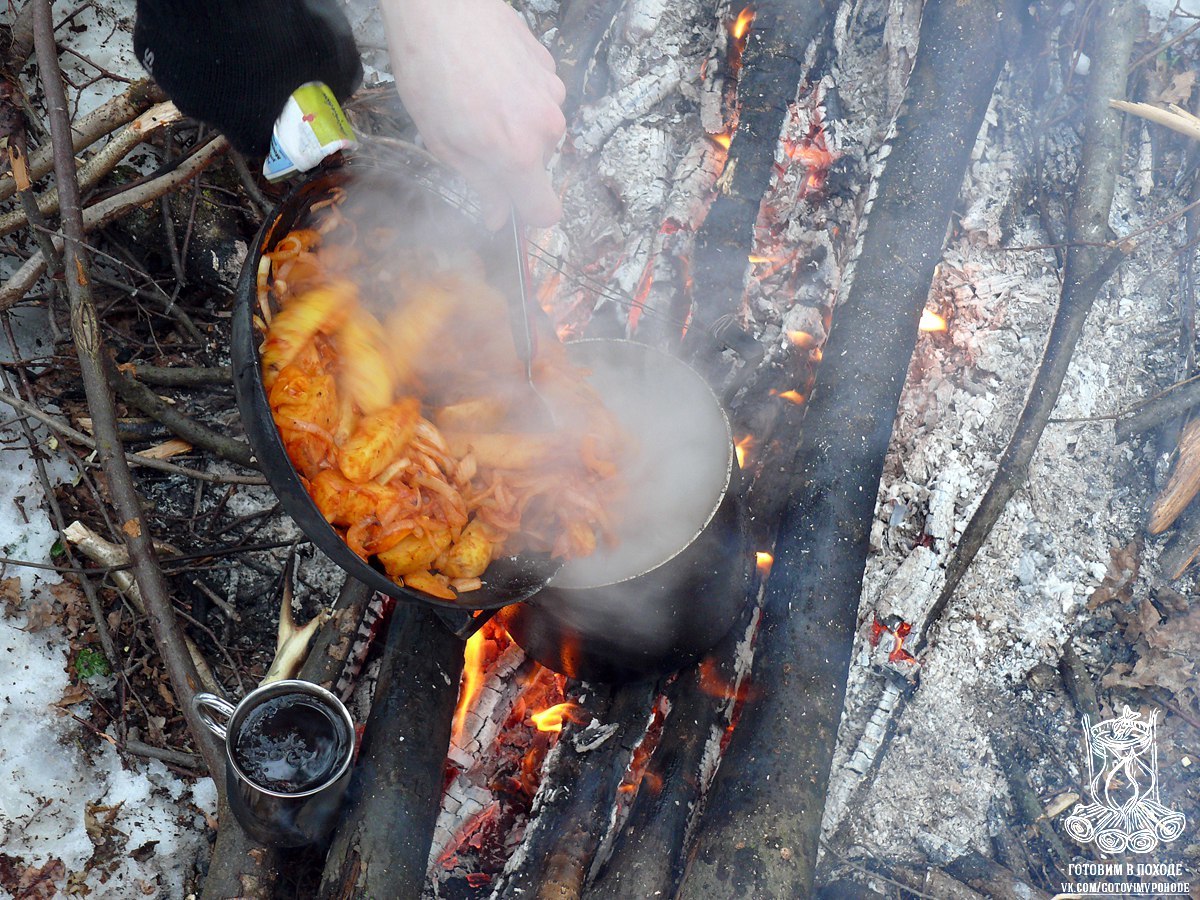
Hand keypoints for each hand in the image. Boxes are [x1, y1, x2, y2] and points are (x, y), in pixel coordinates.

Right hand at [133, 0, 362, 155]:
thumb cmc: (280, 25)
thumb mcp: (332, 52)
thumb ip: (343, 78)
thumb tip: (347, 87)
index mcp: (248, 130)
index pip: (265, 145)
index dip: (279, 126)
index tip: (290, 104)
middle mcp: (205, 116)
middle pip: (230, 112)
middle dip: (247, 92)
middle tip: (265, 60)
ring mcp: (172, 83)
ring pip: (200, 80)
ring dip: (218, 65)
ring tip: (237, 33)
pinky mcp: (149, 50)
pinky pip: (174, 50)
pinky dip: (192, 38)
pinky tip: (208, 18)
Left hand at [381, 0, 566, 228]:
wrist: (437, 3)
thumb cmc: (429, 67)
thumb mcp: (443, 141)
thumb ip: (478, 184)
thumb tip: (496, 216)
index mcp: (518, 154)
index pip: (546, 211)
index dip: (526, 213)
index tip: (509, 204)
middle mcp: (545, 126)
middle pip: (539, 166)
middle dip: (512, 161)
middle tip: (473, 136)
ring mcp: (552, 93)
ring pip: (540, 130)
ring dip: (515, 126)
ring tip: (478, 99)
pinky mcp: (549, 66)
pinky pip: (539, 98)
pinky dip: (519, 97)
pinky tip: (489, 76)